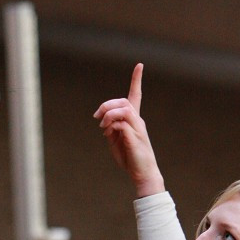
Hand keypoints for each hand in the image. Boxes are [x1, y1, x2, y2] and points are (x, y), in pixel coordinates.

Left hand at [93, 64, 164, 196]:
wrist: (142, 173)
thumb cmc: (130, 158)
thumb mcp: (116, 141)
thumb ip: (111, 128)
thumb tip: (104, 121)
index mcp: (134, 120)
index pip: (136, 95)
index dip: (136, 80)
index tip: (140, 65)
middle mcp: (138, 121)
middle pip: (123, 101)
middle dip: (107, 105)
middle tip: (97, 118)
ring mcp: (137, 128)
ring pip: (124, 108)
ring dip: (108, 114)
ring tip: (102, 126)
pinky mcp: (135, 137)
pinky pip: (122, 122)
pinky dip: (111, 125)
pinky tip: (107, 134)